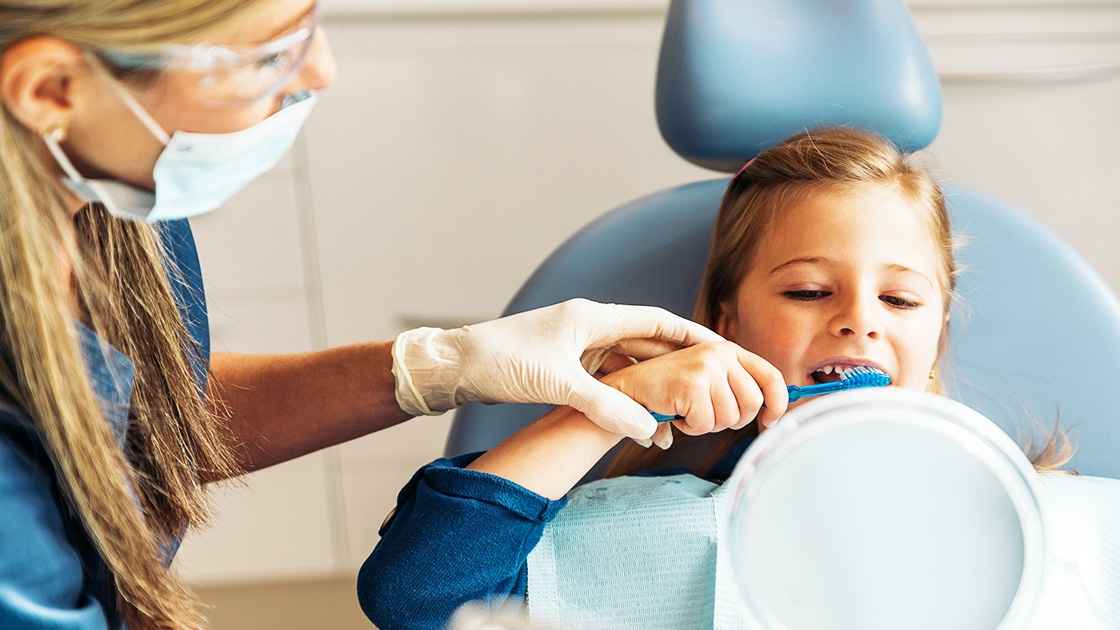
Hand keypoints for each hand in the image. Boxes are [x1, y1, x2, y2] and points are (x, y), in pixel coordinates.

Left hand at [391, 298, 723, 437]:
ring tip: (677, 419)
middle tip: (711, 388)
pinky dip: (624, 400)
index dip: (692, 336)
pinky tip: (638, 422)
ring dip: (650, 390)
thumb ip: (605, 405)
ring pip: (627, 368)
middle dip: (678, 369)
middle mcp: (588, 328)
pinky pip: (606, 382)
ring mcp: (576, 348)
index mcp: (591, 318)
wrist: (455, 366)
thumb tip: (648, 428)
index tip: (723, 348)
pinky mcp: (564, 367)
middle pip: (646, 346)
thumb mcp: (556, 384)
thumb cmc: (499, 361)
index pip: (656, 322)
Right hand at [603, 341, 787, 447]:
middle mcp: (720, 353)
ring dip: (708, 425)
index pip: (770, 375)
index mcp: (728, 349)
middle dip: (733, 419)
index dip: (777, 403)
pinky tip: (677, 413)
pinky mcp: (691, 385)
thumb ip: (738, 386)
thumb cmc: (670, 390)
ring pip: (730, 417)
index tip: (770, 420)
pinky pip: (707, 424)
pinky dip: (691, 428)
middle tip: (708, 415)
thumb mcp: (710, 379)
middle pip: (753, 403)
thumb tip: (774, 408)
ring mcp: (705, 368)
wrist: (629, 389)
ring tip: (689, 411)